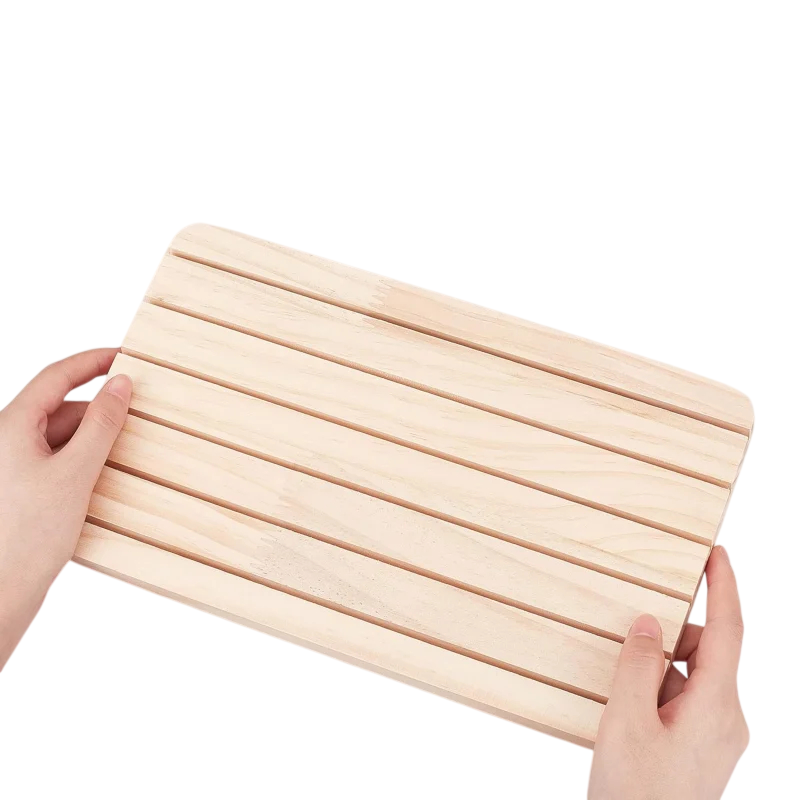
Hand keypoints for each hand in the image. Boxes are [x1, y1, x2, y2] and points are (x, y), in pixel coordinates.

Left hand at [0, 350, 130, 668]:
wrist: (0, 594)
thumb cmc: (26, 536)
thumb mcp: (76, 472)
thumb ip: (102, 424)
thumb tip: (120, 385)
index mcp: (10, 426)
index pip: (56, 376)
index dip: (92, 360)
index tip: (124, 355)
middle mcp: (7, 441)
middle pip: (61, 409)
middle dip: (99, 411)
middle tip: (138, 416)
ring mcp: (14, 467)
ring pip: (61, 437)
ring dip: (94, 441)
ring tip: (124, 456)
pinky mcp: (22, 491)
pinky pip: (58, 462)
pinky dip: (84, 464)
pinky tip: (104, 480)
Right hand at [588, 546, 747, 799]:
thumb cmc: (635, 795)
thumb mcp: (626, 722)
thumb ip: (636, 664)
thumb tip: (648, 623)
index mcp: (717, 707)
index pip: (727, 631)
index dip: (724, 588)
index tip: (716, 554)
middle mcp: (727, 719)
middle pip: (706, 653)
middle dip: (669, 638)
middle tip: (627, 644)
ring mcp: (716, 736)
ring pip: (691, 677)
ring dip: (657, 670)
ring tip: (622, 698)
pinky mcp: (701, 747)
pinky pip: (684, 699)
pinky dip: (657, 690)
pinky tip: (628, 711)